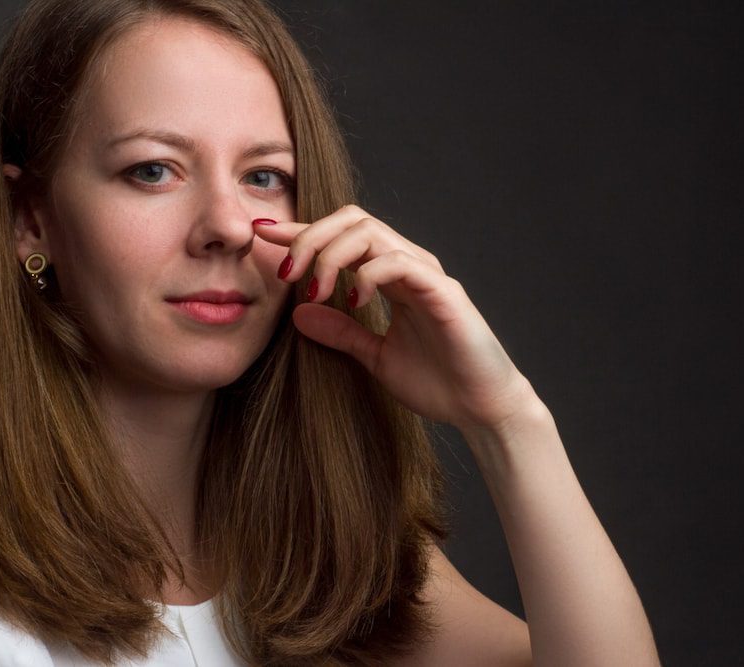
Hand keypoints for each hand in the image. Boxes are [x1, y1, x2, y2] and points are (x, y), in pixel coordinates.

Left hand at [253, 205, 533, 433]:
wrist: (480, 408)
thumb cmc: (437, 382)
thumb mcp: (374, 356)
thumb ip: (341, 332)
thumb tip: (298, 313)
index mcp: (392, 276)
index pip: (342, 237)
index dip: (301, 231)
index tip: (263, 235)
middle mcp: (409, 265)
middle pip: (352, 219)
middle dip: (310, 237)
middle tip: (286, 273)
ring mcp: (427, 275)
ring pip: (371, 233)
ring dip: (332, 255)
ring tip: (316, 290)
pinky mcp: (443, 292)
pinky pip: (398, 263)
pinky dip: (368, 276)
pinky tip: (354, 302)